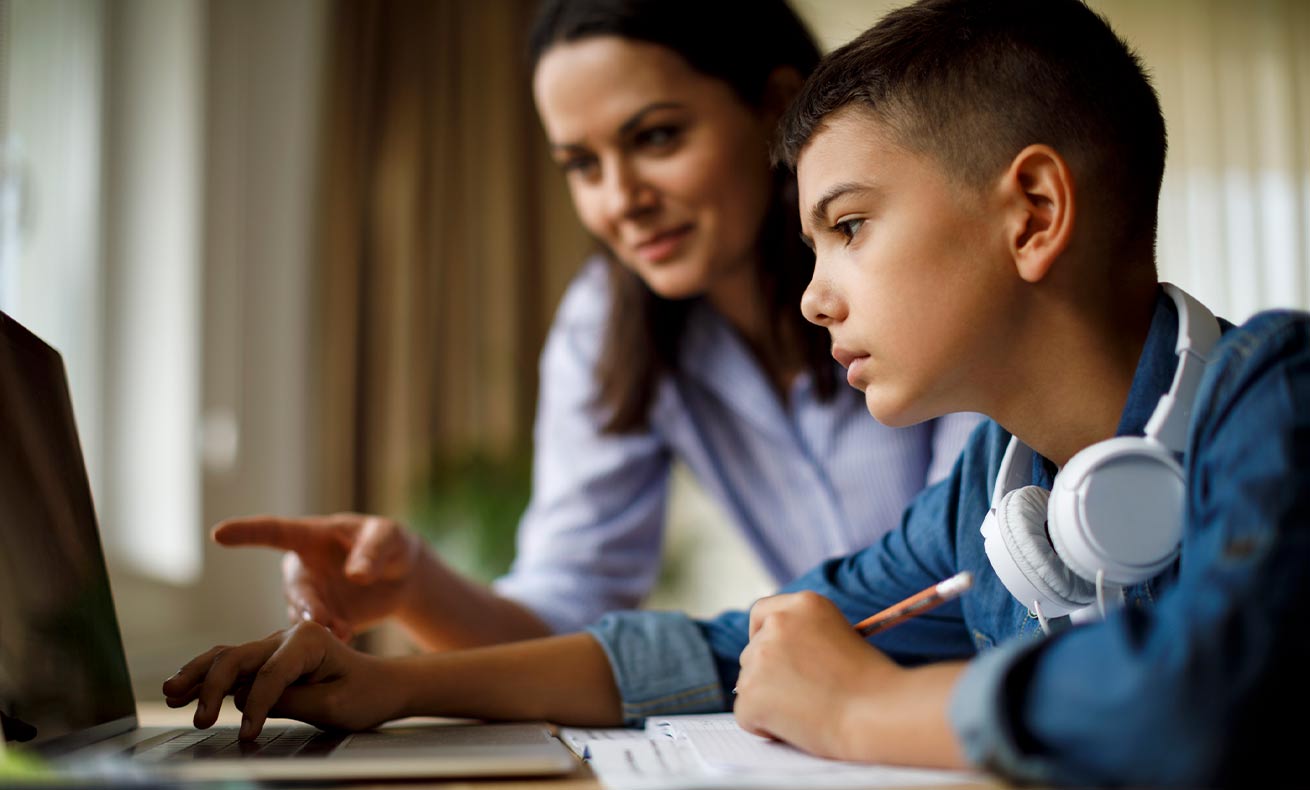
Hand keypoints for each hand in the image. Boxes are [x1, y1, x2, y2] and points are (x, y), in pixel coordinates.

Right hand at [161, 622, 402, 739]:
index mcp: (309, 639)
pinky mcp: (268, 660)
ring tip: (170, 694)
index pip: (270, 674)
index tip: (247, 734)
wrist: (383, 685)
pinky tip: (180, 690)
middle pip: (237, 657)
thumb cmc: (366, 694)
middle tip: (200, 720)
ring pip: (226, 656)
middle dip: (211, 687)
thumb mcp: (335, 705)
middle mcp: (288, 636)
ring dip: (197, 675)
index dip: (255, 706)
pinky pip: (232, 665)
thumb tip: (248, 701)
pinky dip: (205, 677)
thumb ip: (292, 700)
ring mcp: (275, 647)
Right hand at [212, 513, 422, 640]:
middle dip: (305, 604)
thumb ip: (372, 552)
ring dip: (318, 627)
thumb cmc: (391, 544)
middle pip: (294, 588)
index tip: (218, 533)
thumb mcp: (389, 537)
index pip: (274, 531)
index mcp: (311, 537)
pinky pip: (312, 636)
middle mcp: (303, 569)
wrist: (401, 578)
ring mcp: (309, 597)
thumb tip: (356, 574)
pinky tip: (346, 639)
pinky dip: (328, 640)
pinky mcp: (320, 623)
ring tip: (343, 631)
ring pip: (301, 616)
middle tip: (320, 620)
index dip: (247, 533)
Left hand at [735, 591, 902, 760]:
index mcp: (803, 604)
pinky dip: (764, 726)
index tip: (773, 658)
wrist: (878, 713)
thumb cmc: (872, 686)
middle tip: (801, 698)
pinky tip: (797, 727)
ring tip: (808, 712)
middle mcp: (777, 624)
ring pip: (748, 685)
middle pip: (751, 652)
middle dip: (768, 676)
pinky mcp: (751, 692)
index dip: (763, 637)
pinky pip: (746, 715)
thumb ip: (807, 639)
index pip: (761, 613)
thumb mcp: (842, 638)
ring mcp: (760, 657)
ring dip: (768, 702)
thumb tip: (779, 662)